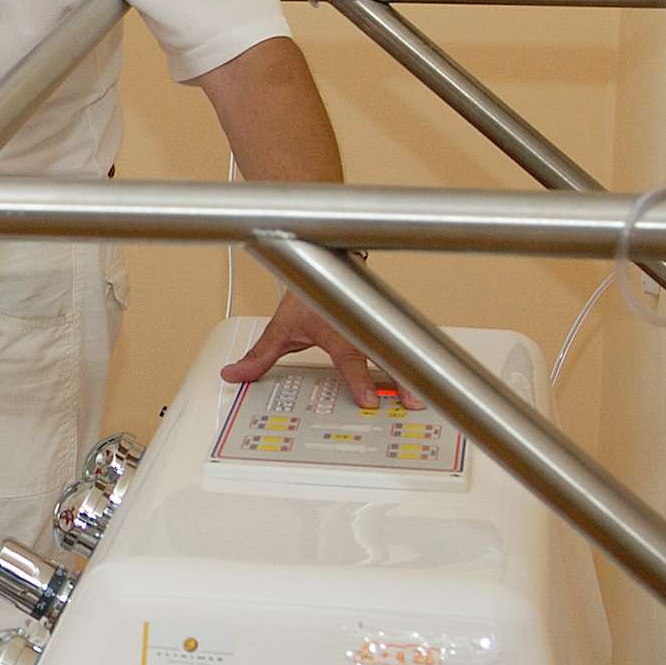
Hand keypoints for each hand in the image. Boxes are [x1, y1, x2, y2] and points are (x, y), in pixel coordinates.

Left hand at [219, 291, 424, 407]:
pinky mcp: (387, 327)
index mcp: (336, 329)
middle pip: (385, 355)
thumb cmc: (309, 295)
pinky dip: (418, 360)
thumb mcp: (281, 326)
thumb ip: (260, 355)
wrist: (327, 264)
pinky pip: (405, 344)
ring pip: (401, 348)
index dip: (358, 380)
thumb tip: (235, 374)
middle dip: (401, 378)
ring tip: (423, 395)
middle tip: (412, 400)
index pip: (349, 358)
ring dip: (415, 371)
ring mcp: (377, 326)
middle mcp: (360, 328)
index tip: (369, 400)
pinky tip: (430, 379)